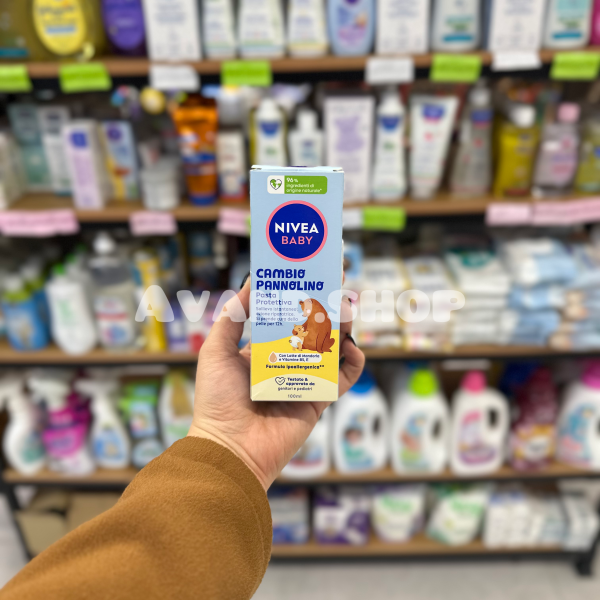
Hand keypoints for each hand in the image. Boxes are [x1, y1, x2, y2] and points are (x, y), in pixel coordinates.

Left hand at [188, 278, 364, 489]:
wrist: (230, 448)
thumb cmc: (218, 399)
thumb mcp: (216, 351)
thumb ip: (232, 317)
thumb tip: (249, 282)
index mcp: (262, 350)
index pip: (285, 317)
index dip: (299, 296)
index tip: (310, 274)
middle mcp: (285, 362)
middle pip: (313, 328)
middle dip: (327, 306)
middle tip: (339, 284)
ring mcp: (304, 380)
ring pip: (331, 348)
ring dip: (343, 327)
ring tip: (347, 310)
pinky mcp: (319, 400)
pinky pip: (343, 378)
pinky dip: (354, 362)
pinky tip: (352, 347)